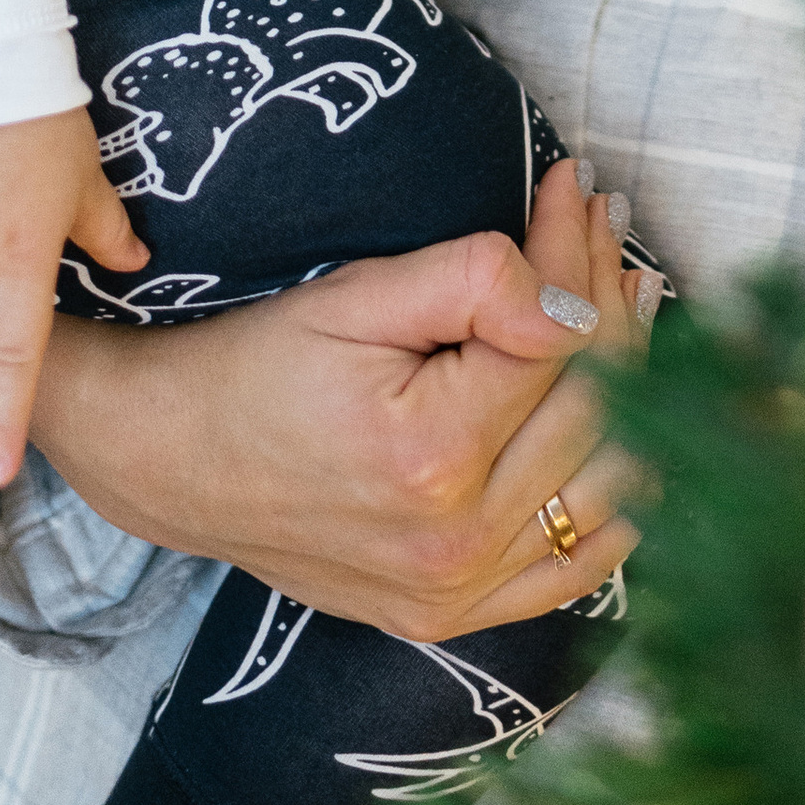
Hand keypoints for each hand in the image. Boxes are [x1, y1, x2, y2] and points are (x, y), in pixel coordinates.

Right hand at [31, 155, 657, 639]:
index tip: (571, 188)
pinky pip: (576, 567)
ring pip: (606, 480)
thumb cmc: (256, 364)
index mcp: (429, 457)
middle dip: (608, 297)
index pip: (559, 338)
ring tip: (627, 298)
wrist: (169, 461)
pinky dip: (619, 499)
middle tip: (603, 224)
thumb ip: (471, 283)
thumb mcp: (353, 296)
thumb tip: (568, 301)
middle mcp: (454, 541)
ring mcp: (457, 592)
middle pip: (594, 404)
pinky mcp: (451, 617)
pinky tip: (634, 424)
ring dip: (634, 382)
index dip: (574, 253)